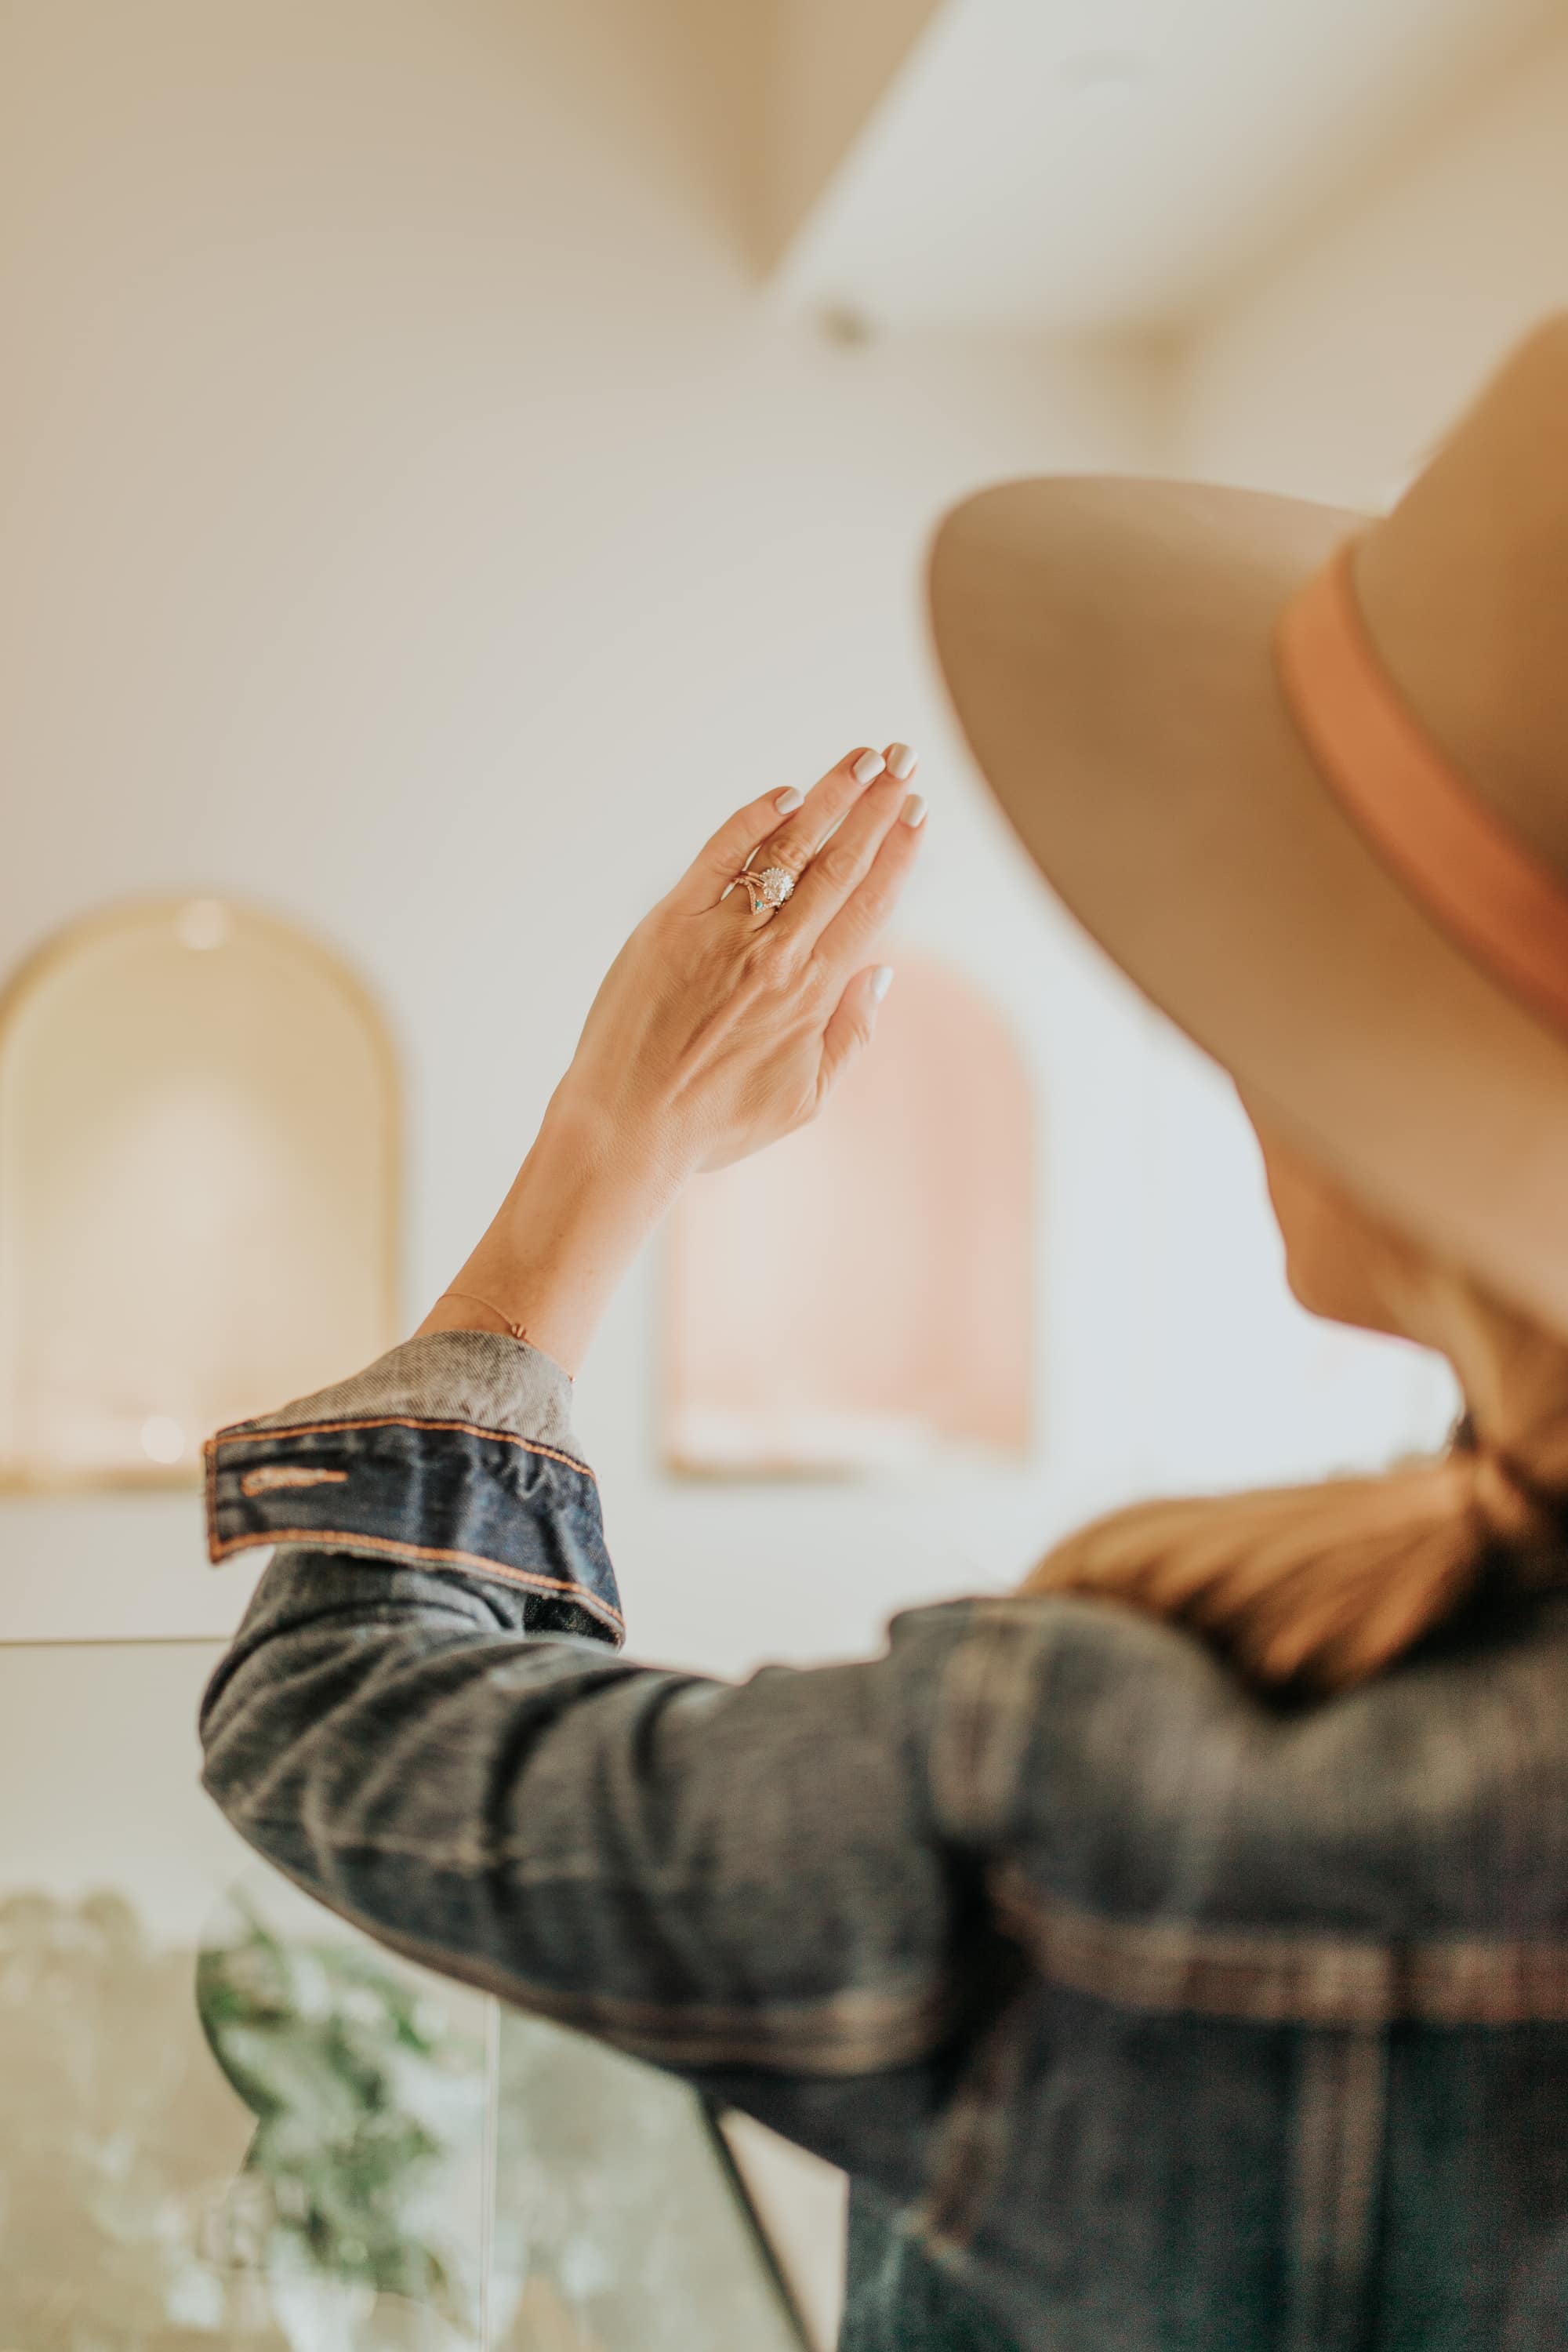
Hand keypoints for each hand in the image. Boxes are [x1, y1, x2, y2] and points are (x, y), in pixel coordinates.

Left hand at [557, 741, 925, 1179]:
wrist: (628, 1126)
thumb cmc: (715, 1122)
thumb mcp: (806, 1098)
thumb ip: (852, 1033)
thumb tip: (882, 972)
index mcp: (814, 993)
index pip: (870, 902)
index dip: (899, 852)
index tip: (919, 810)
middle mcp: (776, 954)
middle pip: (840, 862)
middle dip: (878, 806)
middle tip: (903, 759)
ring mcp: (722, 933)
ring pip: (789, 849)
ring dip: (831, 798)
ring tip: (862, 759)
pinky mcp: (670, 922)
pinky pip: (719, 856)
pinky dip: (753, 820)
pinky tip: (786, 793)